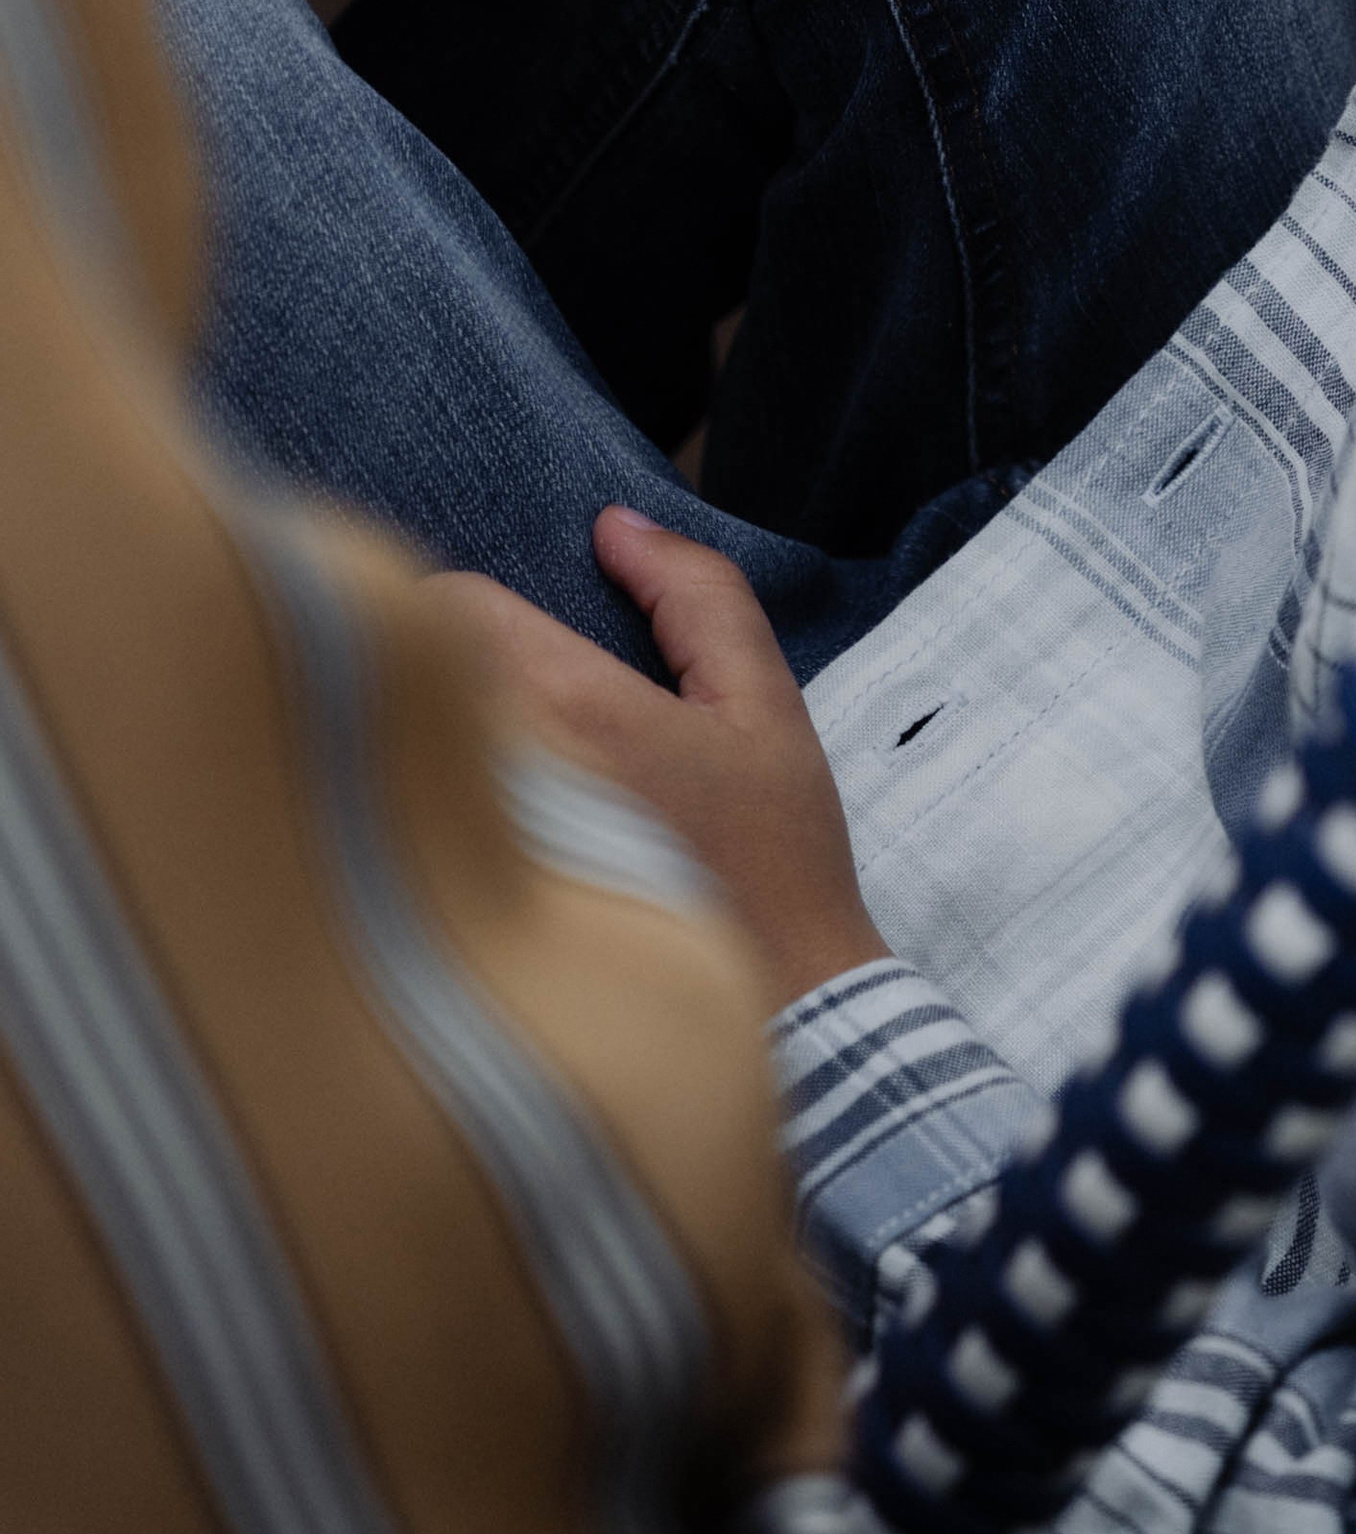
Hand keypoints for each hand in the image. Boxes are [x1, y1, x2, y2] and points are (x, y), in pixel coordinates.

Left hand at [432, 511, 886, 1012]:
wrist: (780, 1007)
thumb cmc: (776, 855)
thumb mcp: (765, 705)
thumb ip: (697, 595)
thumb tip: (614, 525)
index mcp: (577, 711)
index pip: (449, 607)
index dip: (470, 602)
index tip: (505, 633)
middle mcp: (507, 775)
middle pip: (409, 677)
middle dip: (437, 672)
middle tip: (485, 699)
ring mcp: (472, 853)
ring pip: (396, 755)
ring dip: (424, 746)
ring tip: (473, 770)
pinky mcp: (460, 914)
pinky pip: (406, 831)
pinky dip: (421, 816)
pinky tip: (466, 839)